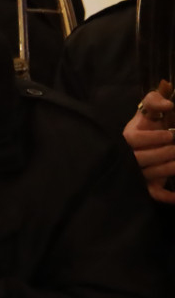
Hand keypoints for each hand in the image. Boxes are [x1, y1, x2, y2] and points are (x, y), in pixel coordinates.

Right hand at [123, 89, 174, 203]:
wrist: (149, 140)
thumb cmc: (151, 123)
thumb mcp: (150, 109)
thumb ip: (155, 101)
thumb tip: (168, 104)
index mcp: (128, 137)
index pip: (134, 140)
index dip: (153, 138)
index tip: (169, 135)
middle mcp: (130, 156)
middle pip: (142, 159)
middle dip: (165, 153)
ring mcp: (139, 172)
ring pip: (149, 174)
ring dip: (168, 168)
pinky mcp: (149, 184)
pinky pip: (154, 193)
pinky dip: (166, 196)